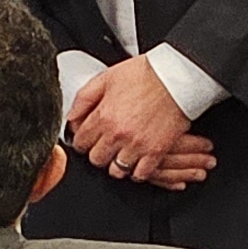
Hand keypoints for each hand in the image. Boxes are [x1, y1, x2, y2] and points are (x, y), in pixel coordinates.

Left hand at [70, 56, 211, 182]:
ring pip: (117, 171)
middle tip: (104, 145)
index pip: (80, 142)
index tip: (87, 138)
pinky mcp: (156, 152)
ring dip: (116, 163)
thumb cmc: (144, 74)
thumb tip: (71, 118)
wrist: (176, 76)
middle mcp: (118, 134)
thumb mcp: (106, 78)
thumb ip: (84, 99)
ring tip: (121, 153)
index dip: (82, 140)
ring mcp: (137, 145)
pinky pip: (140, 175)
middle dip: (98, 153)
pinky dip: (137, 171)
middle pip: (96, 159)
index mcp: (103, 116)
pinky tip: (137, 160)